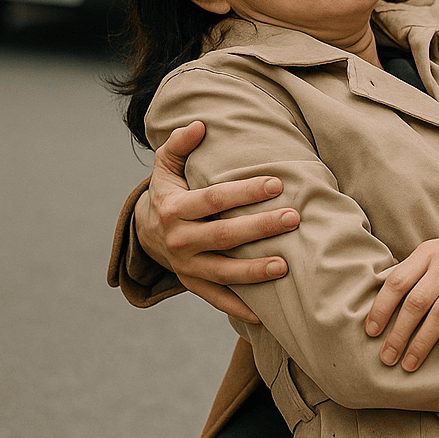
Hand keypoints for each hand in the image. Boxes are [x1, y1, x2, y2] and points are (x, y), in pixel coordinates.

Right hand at [135, 120, 300, 322]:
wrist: (144, 232)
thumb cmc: (167, 191)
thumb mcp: (165, 165)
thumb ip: (180, 144)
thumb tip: (201, 125)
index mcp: (175, 209)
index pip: (215, 199)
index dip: (246, 191)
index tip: (276, 183)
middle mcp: (179, 241)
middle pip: (225, 235)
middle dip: (260, 227)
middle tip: (294, 218)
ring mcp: (186, 266)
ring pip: (223, 271)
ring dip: (254, 270)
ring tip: (285, 266)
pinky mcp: (193, 283)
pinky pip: (217, 299)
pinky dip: (239, 306)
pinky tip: (265, 312)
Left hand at [365, 207, 438, 371]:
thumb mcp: (436, 250)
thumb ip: (413, 271)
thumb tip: (381, 299)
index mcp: (428, 252)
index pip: (397, 282)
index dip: (381, 308)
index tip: (371, 333)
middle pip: (416, 302)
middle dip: (399, 334)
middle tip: (387, 357)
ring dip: (423, 341)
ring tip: (410, 363)